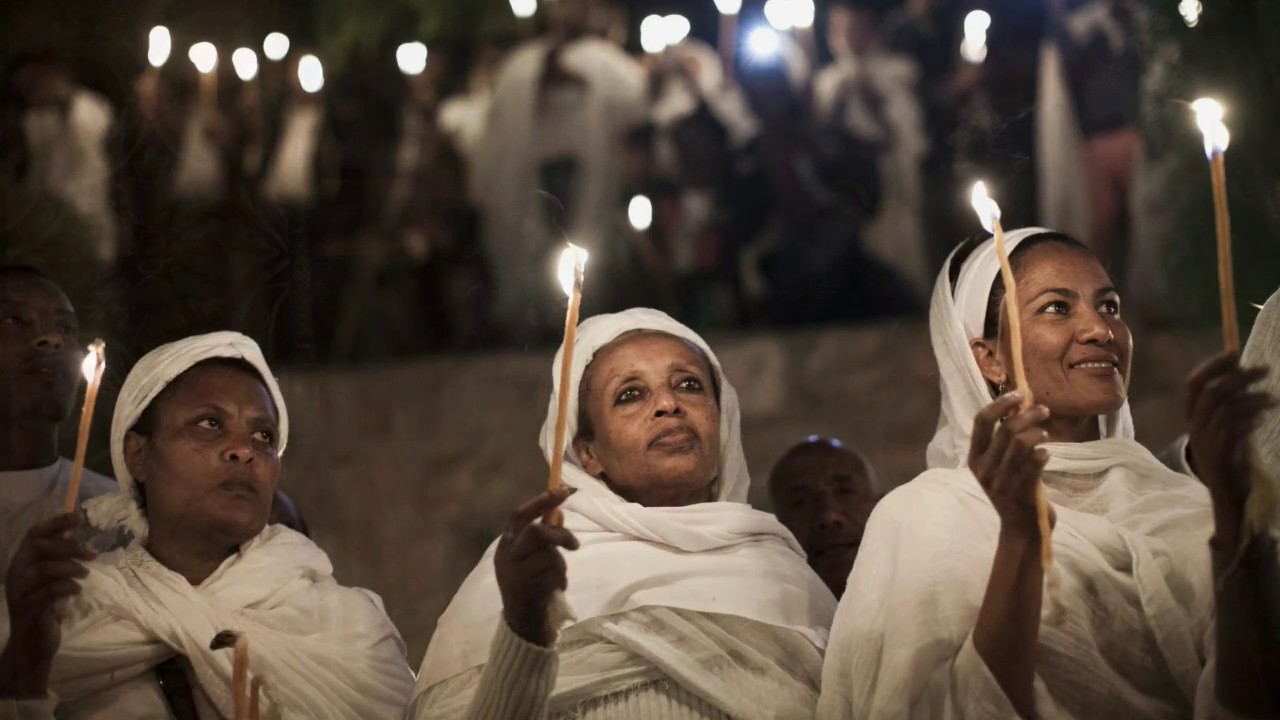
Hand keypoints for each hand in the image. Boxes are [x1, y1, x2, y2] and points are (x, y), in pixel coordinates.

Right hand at [0, 512, 94, 697]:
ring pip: (42, 569)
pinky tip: (77, 590)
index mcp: (21, 563)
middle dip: (67, 546)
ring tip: (86, 572)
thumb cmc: (44, 608)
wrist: (33, 645)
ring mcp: (20, 593)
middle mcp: (16, 574)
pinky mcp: (29, 610)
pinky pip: (48, 592)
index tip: (78, 517)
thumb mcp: (51, 580)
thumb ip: (58, 560)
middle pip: (38, 548)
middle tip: (91, 553)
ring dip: (69, 567)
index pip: (33, 535)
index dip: (54, 523)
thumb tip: (75, 535)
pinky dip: (66, 587)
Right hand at [495, 487, 578, 646]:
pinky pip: (553, 575)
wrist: (522, 623)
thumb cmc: (530, 584)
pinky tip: (551, 590)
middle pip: (536, 533)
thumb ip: (543, 536)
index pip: (520, 515)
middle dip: (559, 535)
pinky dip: (560, 580)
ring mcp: (515, 573)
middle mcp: (506, 556)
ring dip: (560, 565)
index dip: (542, 501)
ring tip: (556, 577)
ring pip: (548, 555)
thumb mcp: (532, 557)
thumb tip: (559, 512)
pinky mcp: (527, 590)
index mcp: (506, 544)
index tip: (565, 490)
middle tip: (575, 544)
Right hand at [969, 392, 1051, 538]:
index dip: (1001, 403)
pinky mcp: (1020, 491)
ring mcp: (1001, 481)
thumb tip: (1021, 405)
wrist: (1020, 529)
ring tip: (1045, 434)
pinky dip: (1043, 454)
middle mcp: (984, 468)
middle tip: (1044, 410)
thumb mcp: (999, 465)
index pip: (981, 421)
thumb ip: (1004, 440)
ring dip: (1037, 433)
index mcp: (974, 458)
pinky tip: (1046, 455)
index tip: (1020, 394)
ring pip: (1021, 443)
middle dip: (1028, 414)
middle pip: (1006, 428)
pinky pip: (1035, 462)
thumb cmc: (1013, 490)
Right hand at [1185, 352, 1274, 547]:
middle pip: (1213, 392)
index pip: (1194, 383)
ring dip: (1253, 399)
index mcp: (1193, 416)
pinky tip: (1263, 418)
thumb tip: (1242, 370)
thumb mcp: (1225, 425)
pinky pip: (1234, 429)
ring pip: (1226, 409)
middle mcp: (1195, 426)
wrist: (1228, 494)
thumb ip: (1228, 401)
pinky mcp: (1221, 455)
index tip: (1235, 354)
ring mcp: (1206, 441)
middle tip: (1266, 369)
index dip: (1213, 365)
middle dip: (1241, 377)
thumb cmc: (1231, 455)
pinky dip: (1250, 418)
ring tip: (1273, 399)